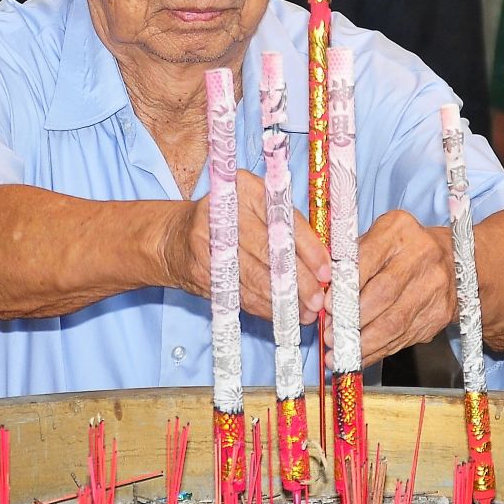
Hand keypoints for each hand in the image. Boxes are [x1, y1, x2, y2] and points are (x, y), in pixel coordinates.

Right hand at [164, 170, 329, 324]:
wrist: (177, 237)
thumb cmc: (230, 223)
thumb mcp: (257, 210)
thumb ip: (288, 228)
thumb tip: (323, 264)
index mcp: (247, 187)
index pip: (284, 220)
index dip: (308, 248)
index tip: (326, 271)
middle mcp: (226, 208)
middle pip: (270, 250)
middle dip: (298, 279)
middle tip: (317, 299)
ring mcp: (208, 238)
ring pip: (254, 275)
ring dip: (282, 299)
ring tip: (303, 312)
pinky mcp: (199, 266)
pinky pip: (237, 292)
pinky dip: (261, 307)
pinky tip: (278, 315)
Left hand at [324, 210, 455, 367]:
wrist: (454, 259)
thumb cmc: (402, 249)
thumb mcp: (377, 238)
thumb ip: (350, 259)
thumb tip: (323, 294)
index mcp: (399, 230)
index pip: (368, 259)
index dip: (346, 286)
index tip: (327, 305)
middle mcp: (421, 256)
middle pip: (382, 294)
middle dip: (352, 319)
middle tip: (332, 333)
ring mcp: (435, 286)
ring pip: (394, 322)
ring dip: (363, 342)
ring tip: (341, 351)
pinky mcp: (440, 313)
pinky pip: (405, 337)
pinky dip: (379, 350)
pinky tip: (361, 355)